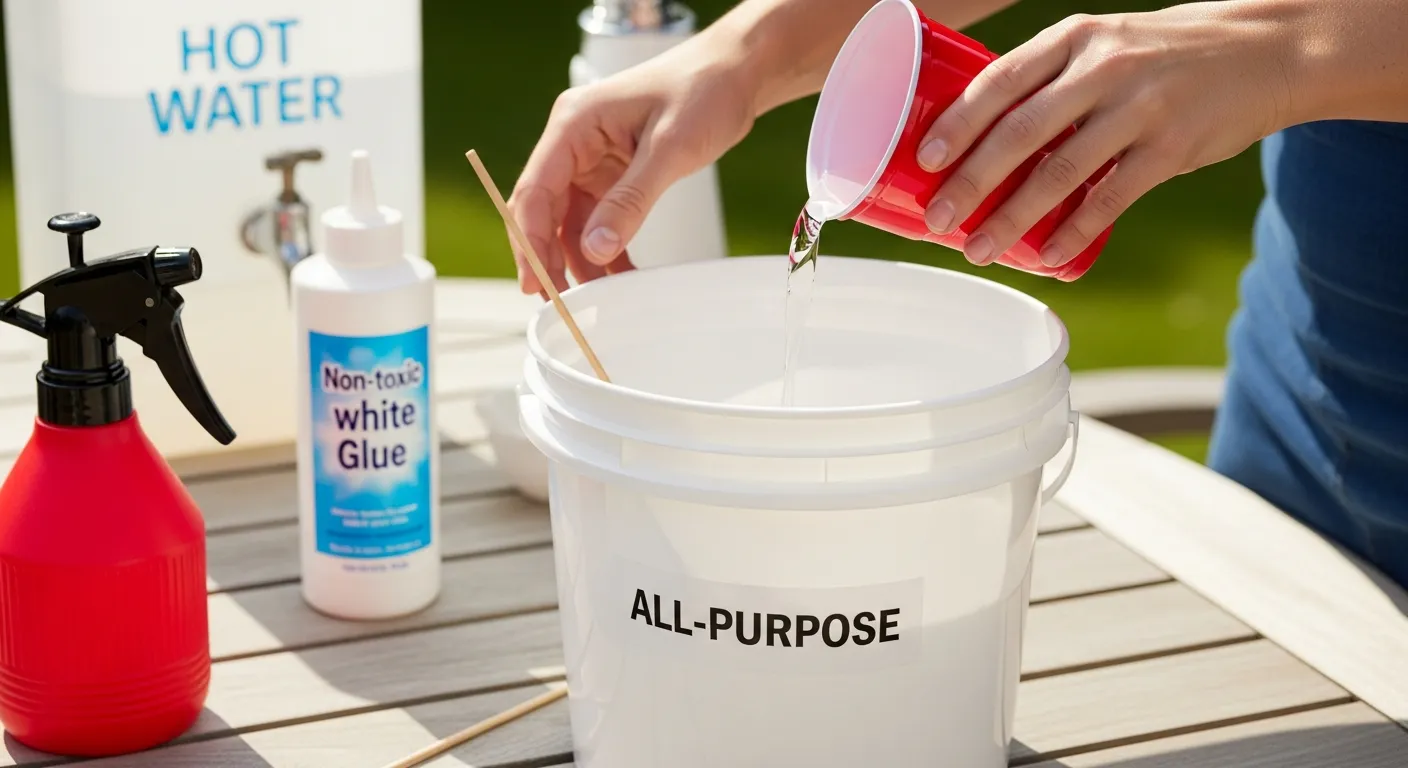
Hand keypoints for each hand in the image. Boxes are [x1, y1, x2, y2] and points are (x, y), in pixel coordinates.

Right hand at [507, 46, 756, 294]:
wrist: (736, 73)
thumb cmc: (703, 90)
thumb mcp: (670, 148)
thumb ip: (630, 200)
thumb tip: (594, 249)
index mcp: (573, 124)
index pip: (535, 190)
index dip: (529, 241)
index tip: (538, 284)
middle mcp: (573, 142)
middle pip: (544, 210)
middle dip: (549, 257)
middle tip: (560, 304)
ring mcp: (591, 159)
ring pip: (570, 221)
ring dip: (579, 260)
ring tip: (595, 299)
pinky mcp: (613, 173)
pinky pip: (598, 218)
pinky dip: (605, 249)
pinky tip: (620, 278)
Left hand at [916, 2, 1298, 267]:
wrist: (1267, 50)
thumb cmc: (1163, 55)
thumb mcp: (1105, 44)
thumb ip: (1051, 82)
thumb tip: (981, 141)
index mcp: (1075, 38)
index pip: (1001, 78)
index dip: (959, 121)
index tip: (925, 158)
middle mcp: (1103, 67)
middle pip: (1020, 131)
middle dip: (971, 181)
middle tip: (938, 220)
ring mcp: (1141, 107)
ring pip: (1060, 172)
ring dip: (1012, 217)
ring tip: (979, 248)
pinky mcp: (1173, 147)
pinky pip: (1112, 197)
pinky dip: (1074, 231)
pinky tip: (1048, 256)